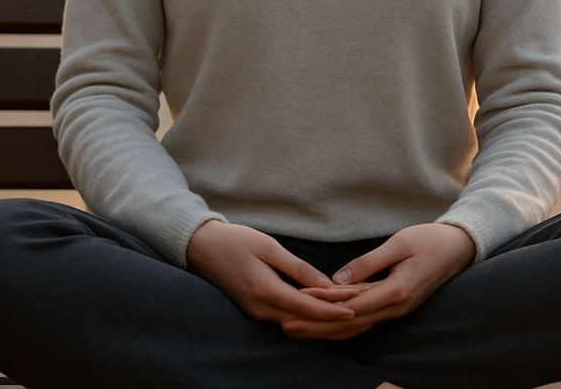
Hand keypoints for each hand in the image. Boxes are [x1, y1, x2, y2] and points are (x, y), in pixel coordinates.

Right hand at [184, 219, 359, 326]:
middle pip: (305, 319)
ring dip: (321, 315)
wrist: (201, 247)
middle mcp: (261, 309)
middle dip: (332, 314)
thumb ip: (298, 268)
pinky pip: (286, 316)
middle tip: (359, 304)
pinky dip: (306, 312)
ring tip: (346, 305)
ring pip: (296, 321)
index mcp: (265, 292)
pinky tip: (322, 304)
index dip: (333, 309)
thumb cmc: (235, 241)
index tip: (356, 306)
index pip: (308, 307)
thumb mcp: (269, 247)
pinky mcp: (255, 309)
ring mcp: (256, 312)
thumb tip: (326, 283)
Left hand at [283, 222, 475, 339]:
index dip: (321, 308)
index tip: (295, 307)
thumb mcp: (399, 244)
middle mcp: (395, 307)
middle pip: (349, 323)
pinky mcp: (395, 305)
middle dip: (316, 327)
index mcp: (396, 291)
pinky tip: (325, 323)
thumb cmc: (430, 240)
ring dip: (326, 328)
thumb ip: (368, 263)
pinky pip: (364, 318)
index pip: (351, 305)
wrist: (460, 248)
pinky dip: (342, 322)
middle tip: (286, 327)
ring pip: (356, 325)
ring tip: (299, 328)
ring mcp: (396, 309)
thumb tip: (337, 280)